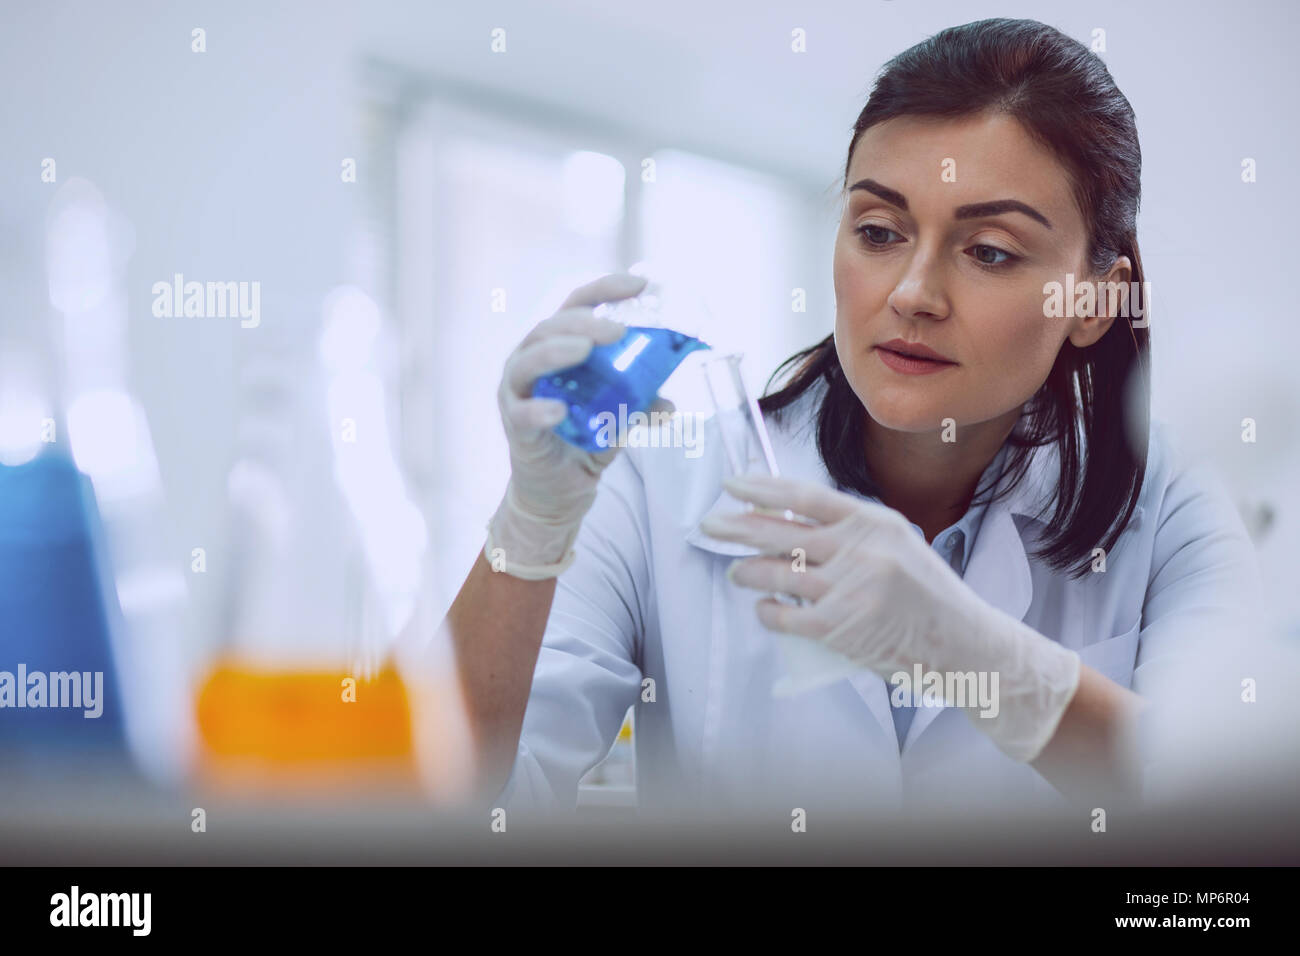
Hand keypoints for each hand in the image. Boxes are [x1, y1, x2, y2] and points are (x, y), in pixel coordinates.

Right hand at [488, 272, 662, 576]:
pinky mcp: (514, 425)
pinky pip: (523, 412)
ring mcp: (519, 392)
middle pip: (551, 327)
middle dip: (584, 322)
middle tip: (618, 329)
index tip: (640, 284)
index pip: (577, 305)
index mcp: (558, 347)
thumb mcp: (620, 417)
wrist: (559, 491)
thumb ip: (641, 404)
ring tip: (585, 349)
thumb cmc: (583, 440)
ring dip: (558, 350)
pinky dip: (539, 409)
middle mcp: (532, 361)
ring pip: (529, 360)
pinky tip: (559, 410)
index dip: (605, 290)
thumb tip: (670, 403)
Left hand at [698, 474, 1080, 761]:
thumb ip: (850, 533)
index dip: (762, 489)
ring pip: (775, 572)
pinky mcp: (839, 627)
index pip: (805, 496)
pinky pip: (784, 615)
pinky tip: (764, 609)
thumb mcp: (896, 545)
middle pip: (779, 531)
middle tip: (709, 525)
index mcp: (872, 522)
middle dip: (736, 527)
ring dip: (747, 572)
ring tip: (737, 571)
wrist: (963, 644)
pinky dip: (767, 611)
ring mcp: (847, 588)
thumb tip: (789, 522)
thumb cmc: (927, 595)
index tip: (733, 485)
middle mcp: (858, 550)